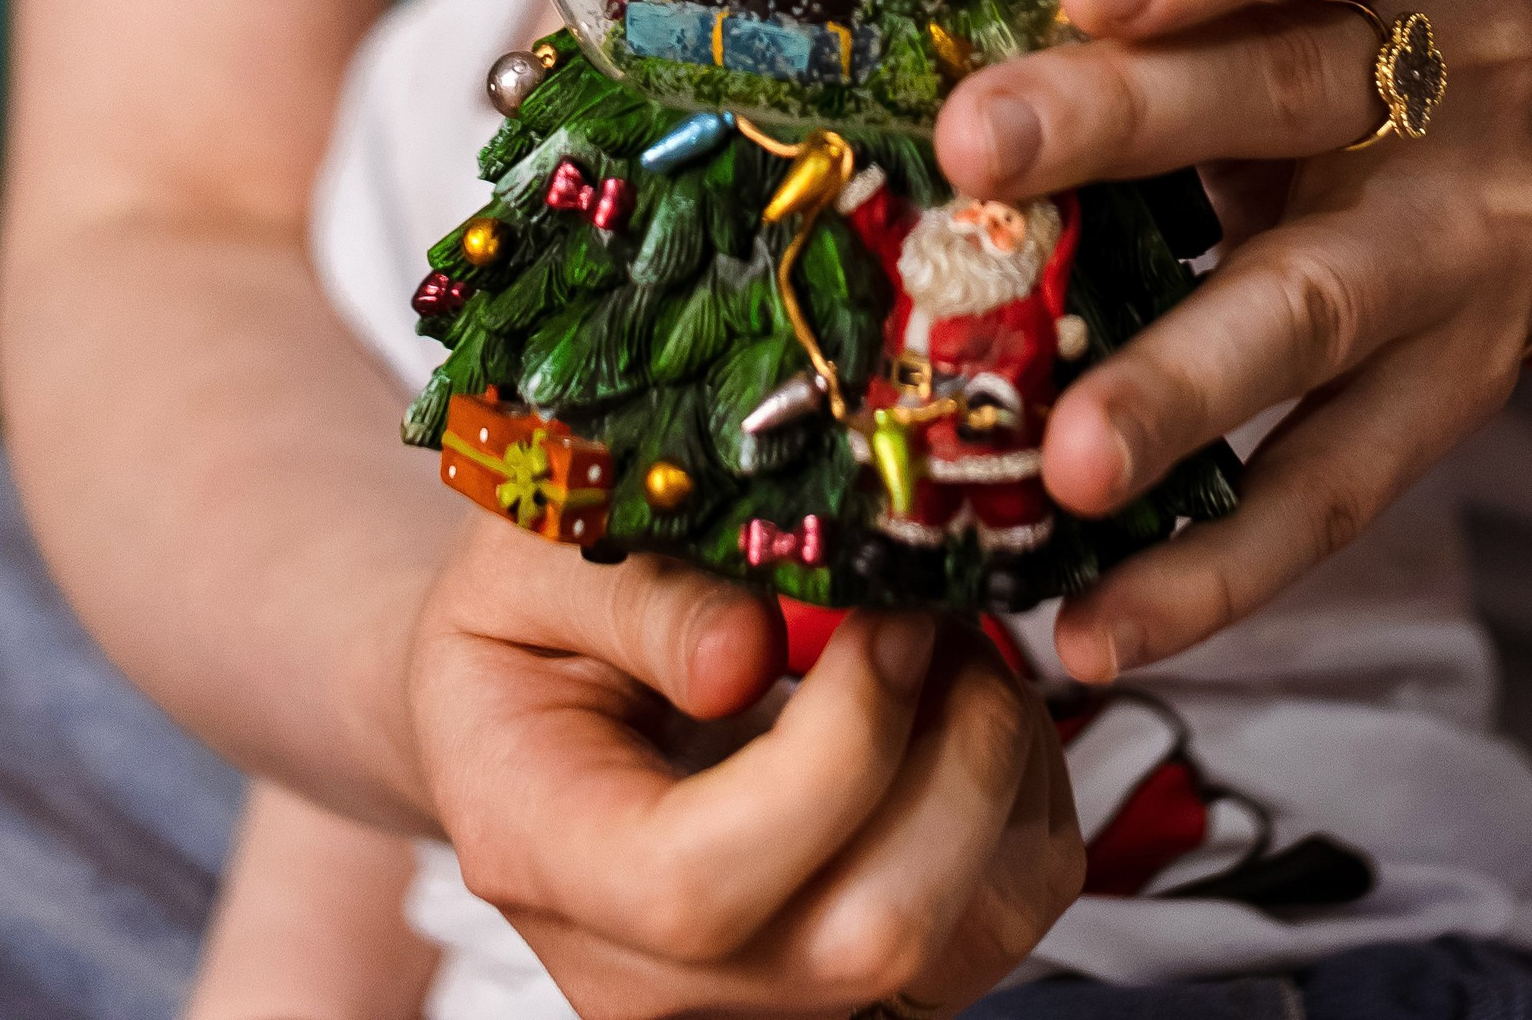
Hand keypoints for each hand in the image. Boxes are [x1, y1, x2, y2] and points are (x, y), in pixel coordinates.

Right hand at [409, 523, 1079, 1017]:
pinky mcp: (846, 988)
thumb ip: (629, 597)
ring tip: (946, 646)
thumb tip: (747, 649)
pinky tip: (957, 711)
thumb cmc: (518, 624)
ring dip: (997, 776)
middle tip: (933, 609)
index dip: (832, 751)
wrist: (514, 715)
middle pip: (862, 936)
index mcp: (545, 856)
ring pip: (958, 943)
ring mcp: (757, 999)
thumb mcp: (525, 557)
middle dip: (950, 756)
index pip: (702, 885)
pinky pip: (994, 930)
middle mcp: (650, 976)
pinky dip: (1017, 811)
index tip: (882, 611)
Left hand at [932, 0, 1531, 684]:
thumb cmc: (1329, 18)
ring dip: (1178, 390)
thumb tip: (915, 34)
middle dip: (1121, 126)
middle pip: (1284, 99)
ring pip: (1311, 314)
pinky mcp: (1450, 397)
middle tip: (972, 148)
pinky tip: (1096, 620)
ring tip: (1060, 455)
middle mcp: (1449, 84)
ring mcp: (1458, 251)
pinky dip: (1211, 573)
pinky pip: (1327, 494)